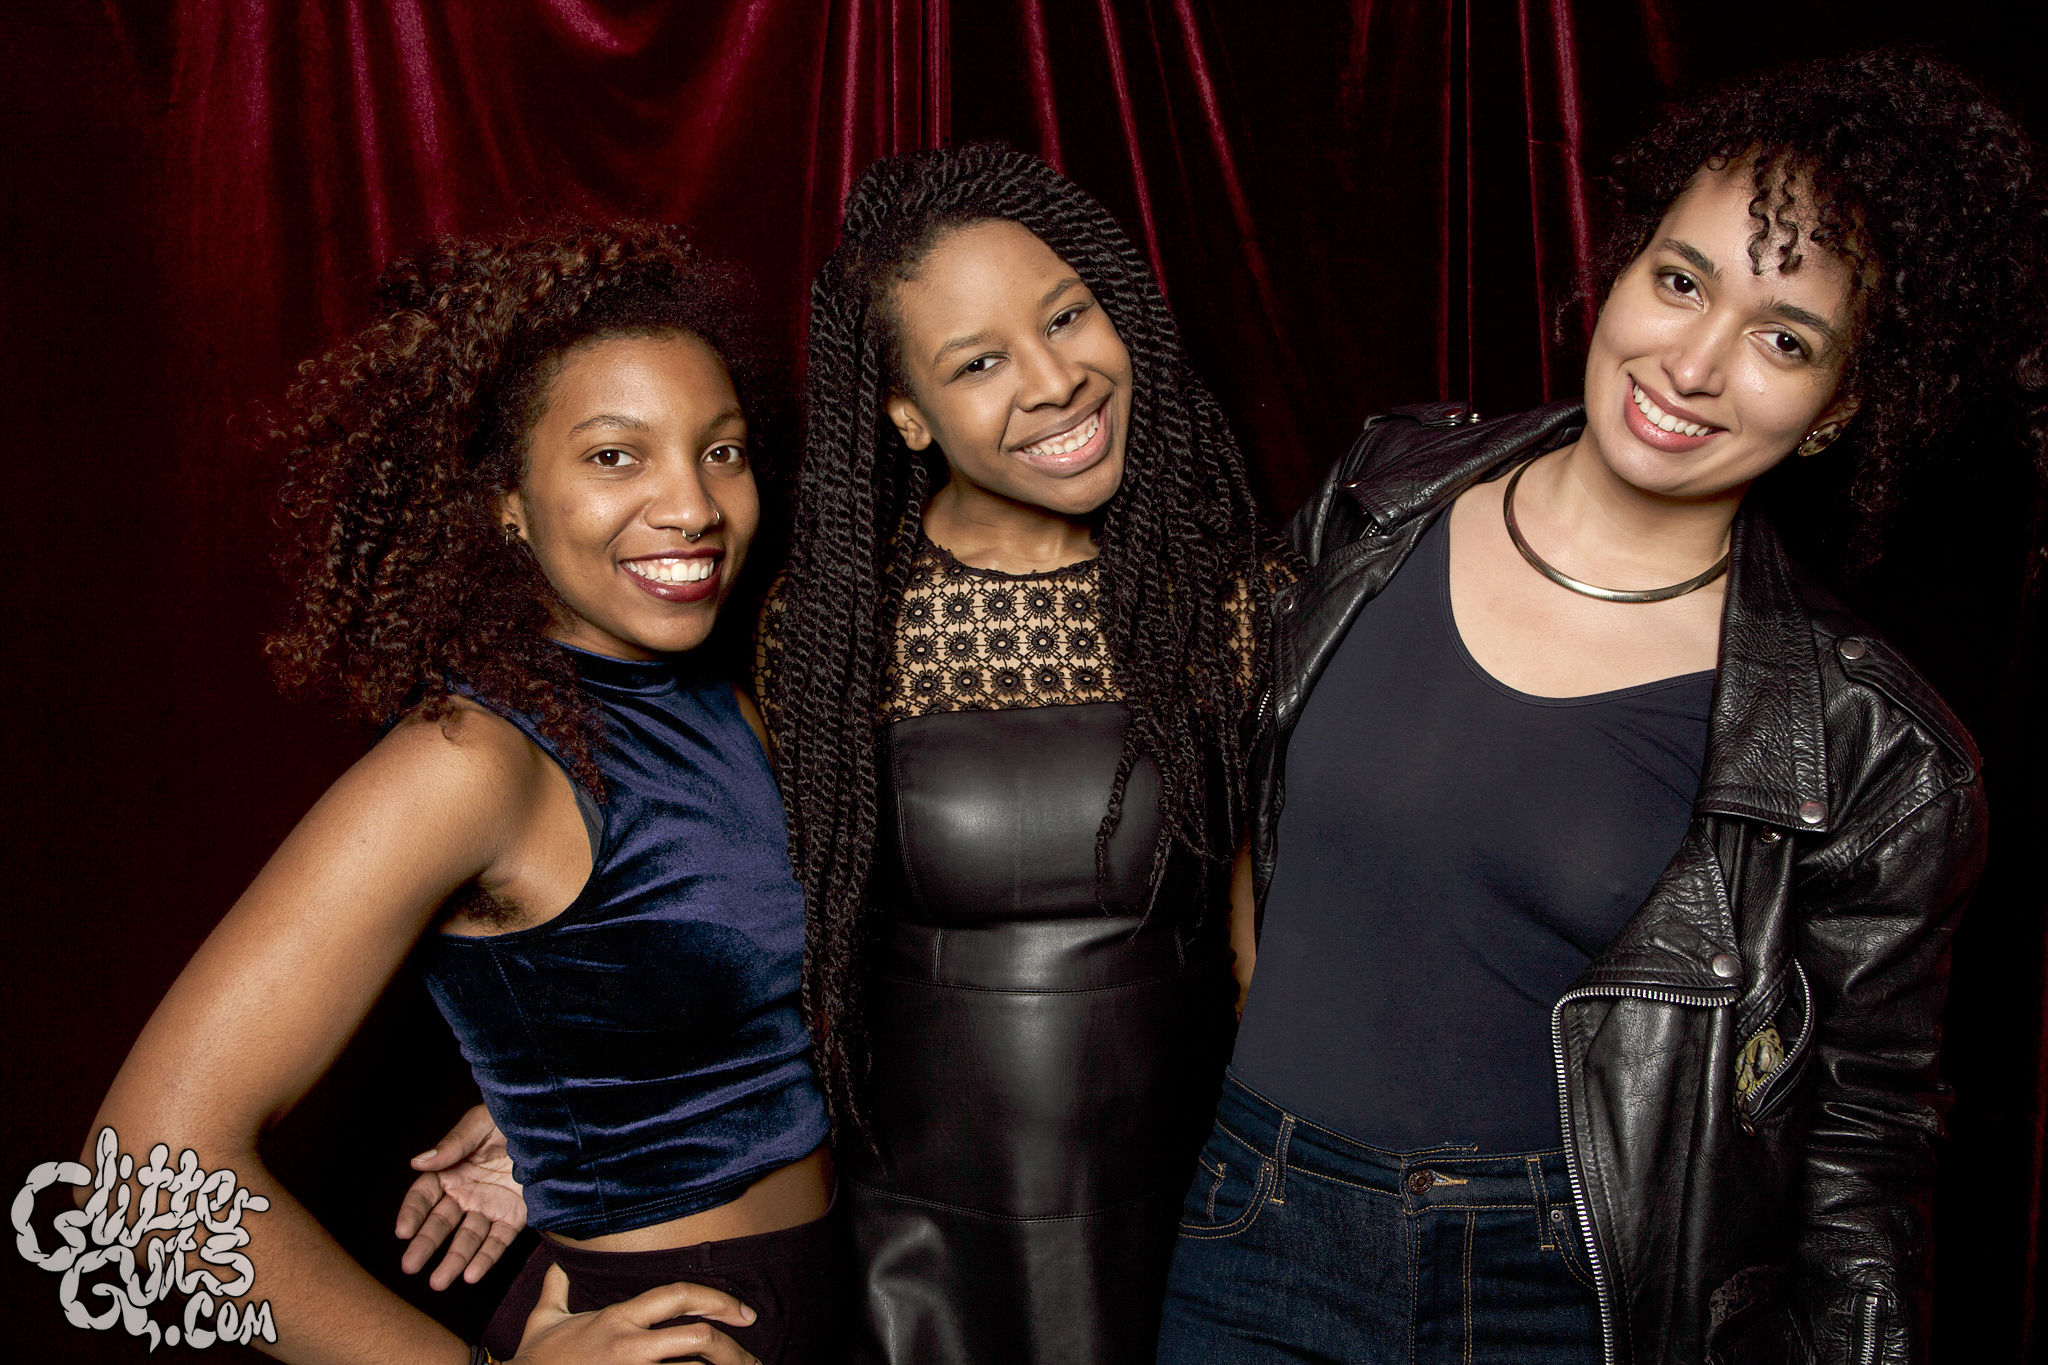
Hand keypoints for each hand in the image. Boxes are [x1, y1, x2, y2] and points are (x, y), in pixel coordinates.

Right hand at [396, 1104, 527, 1288]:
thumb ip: (452, 1145)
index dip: (412, 1213)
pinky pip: (498, 1241)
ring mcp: (489, 1207)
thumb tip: (417, 1162)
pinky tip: (472, 1275)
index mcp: (451, 1169)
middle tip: (410, 1266)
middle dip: (425, 1245)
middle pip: (441, 1223)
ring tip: (439, 1282)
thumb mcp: (481, 1124)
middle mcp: (466, 1193)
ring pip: (467, 1239)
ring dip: (453, 1260)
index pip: (424, 1196)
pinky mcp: (514, 1217)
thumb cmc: (510, 1118)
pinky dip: (485, 1259)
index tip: (403, 1232)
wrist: (553, 1127)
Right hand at [509, 1262, 760, 1364]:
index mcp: (618, 1318)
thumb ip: (557, 1288)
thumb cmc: (535, 1359)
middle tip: (752, 1356)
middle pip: (697, 1337)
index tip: (743, 1312)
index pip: (677, 1296)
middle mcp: (629, 1345)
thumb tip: (557, 1261)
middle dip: (732, 1346)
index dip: (716, 1299)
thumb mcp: (544, 1319)